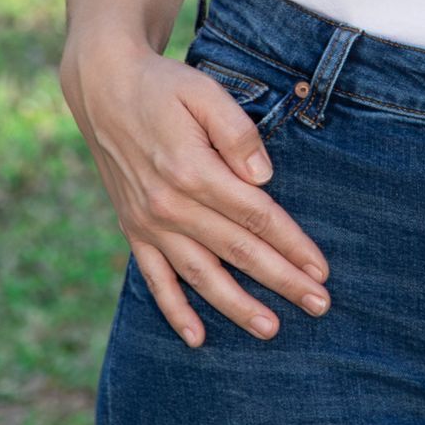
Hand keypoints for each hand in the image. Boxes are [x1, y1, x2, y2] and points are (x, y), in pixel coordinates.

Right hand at [61, 35, 330, 347]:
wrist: (103, 89)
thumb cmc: (164, 87)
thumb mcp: (204, 92)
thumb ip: (238, 132)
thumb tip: (264, 178)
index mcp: (193, 170)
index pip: (256, 216)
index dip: (292, 244)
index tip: (321, 269)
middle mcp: (170, 205)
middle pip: (237, 251)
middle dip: (281, 281)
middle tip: (319, 305)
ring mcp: (149, 222)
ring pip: (200, 275)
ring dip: (236, 306)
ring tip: (270, 329)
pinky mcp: (132, 229)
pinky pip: (155, 279)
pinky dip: (175, 310)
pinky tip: (196, 337)